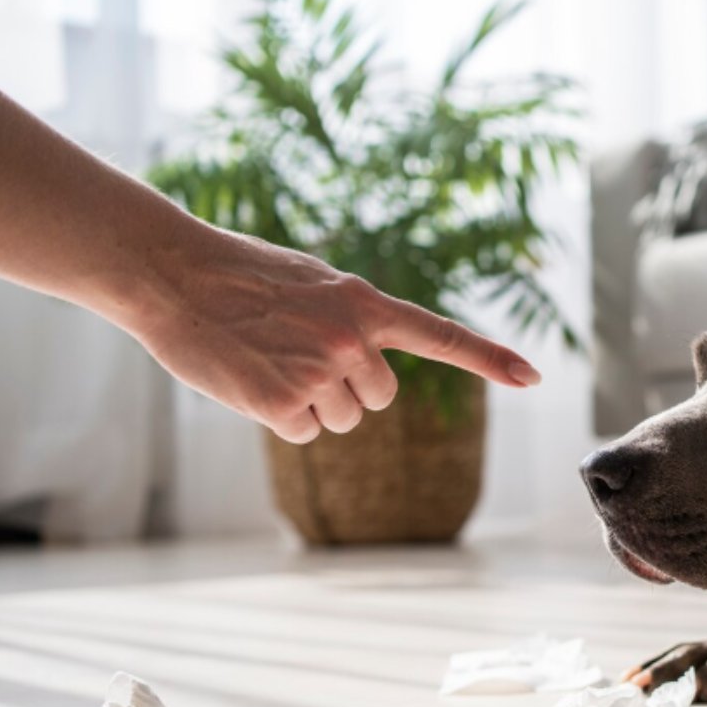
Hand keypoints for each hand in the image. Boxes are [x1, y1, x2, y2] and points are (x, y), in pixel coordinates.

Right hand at [121, 229, 540, 442]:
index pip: (441, 336)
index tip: (534, 377)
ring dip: (311, 403)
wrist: (172, 274)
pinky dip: (280, 418)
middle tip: (295, 353)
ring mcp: (320, 373)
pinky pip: (304, 432)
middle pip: (377, 399)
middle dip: (345, 389)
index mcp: (366, 304)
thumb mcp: (312, 281)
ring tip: (268, 359)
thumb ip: (353, 316)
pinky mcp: (283, 405)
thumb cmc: (239, 275)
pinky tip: (252, 380)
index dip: (490, 359)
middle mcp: (353, 340)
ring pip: (342, 420)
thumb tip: (372, 357)